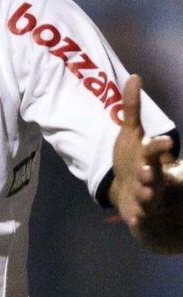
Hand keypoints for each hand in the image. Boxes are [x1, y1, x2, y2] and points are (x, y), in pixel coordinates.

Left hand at [111, 74, 182, 252]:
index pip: (155, 150)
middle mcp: (151, 176)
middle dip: (151, 172)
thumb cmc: (135, 159)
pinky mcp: (136, 212)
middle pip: (153, 174)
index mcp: (151, 157)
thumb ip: (131, 108)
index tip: (165, 140)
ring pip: (148, 196)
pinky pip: (138, 217)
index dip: (159, 146)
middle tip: (147, 170)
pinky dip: (138, 219)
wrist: (133, 192)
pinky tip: (134, 220)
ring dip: (146, 195)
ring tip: (143, 193)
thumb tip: (134, 76)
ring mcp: (144, 196)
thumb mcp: (131, 134)